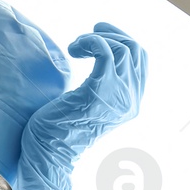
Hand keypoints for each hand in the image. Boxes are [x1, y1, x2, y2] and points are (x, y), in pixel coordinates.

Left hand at [11, 21, 147, 189]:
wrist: (48, 155)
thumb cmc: (61, 130)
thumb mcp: (91, 105)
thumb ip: (104, 87)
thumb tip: (102, 56)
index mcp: (132, 104)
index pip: (141, 60)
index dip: (122, 40)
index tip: (99, 35)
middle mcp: (131, 101)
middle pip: (135, 50)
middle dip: (112, 34)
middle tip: (89, 34)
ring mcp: (117, 98)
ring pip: (123, 49)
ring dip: (96, 38)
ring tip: (76, 46)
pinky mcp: (98, 93)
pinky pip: (105, 52)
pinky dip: (90, 42)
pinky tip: (74, 50)